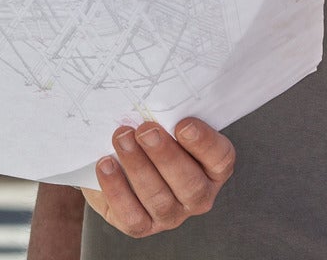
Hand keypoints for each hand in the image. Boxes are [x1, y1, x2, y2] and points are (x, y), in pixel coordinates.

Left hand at [81, 119, 234, 237]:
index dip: (204, 143)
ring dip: (138, 166)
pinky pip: (131, 215)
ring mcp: (170, 215)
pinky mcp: (142, 226)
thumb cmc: (150, 137)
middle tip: (145, 130)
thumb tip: (154, 100)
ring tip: (121, 138)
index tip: (183, 124)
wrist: (121, 162)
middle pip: (190, 184)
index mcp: (213, 168)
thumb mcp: (165, 124)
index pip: (220, 159)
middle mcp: (197, 196)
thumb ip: (168, 116)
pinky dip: (117, 189)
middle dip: (165, 155)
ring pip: (159, 199)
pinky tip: (106, 164)